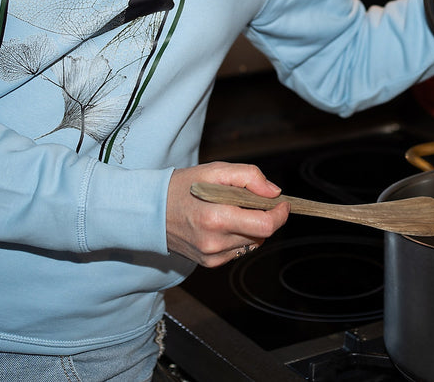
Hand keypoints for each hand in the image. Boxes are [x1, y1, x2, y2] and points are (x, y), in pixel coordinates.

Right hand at [166, 162, 289, 265]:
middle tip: (253, 201)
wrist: (150, 211)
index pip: (265, 226)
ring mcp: (211, 256)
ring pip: (251, 243)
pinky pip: (237, 250)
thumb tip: (273, 192)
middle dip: (264, 217)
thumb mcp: (215, 170)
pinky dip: (238, 237)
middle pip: (261, 235)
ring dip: (251, 228)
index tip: (282, 203)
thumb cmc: (183, 187)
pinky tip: (223, 224)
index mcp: (217, 218)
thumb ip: (248, 176)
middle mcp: (214, 242)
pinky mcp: (209, 263)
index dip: (280, 214)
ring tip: (232, 211)